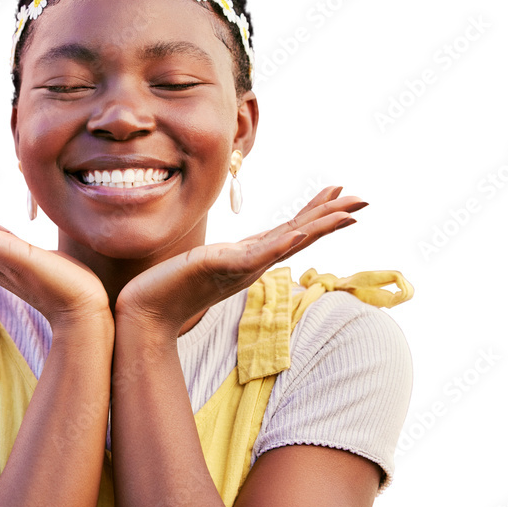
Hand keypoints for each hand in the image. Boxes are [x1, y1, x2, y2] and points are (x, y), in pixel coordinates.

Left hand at [115, 186, 367, 337]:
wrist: (144, 313)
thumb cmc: (167, 290)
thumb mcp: (199, 265)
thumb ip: (218, 258)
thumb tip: (225, 251)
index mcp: (248, 260)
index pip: (290, 232)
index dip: (315, 213)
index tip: (339, 194)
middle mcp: (250, 265)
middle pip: (299, 236)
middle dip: (331, 217)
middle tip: (363, 200)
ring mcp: (240, 269)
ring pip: (287, 243)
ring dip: (318, 226)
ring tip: (346, 212)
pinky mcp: (221, 270)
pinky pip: (257, 256)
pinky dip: (280, 244)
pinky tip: (300, 232)